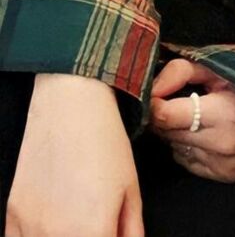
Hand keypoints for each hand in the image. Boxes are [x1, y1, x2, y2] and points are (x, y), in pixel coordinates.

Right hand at [5, 72, 143, 236]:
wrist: (69, 101)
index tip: (111, 234)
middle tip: (96, 226)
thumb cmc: (104, 140)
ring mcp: (28, 228)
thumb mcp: (131, 190)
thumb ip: (131, 231)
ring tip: (76, 219)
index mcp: (92, 234)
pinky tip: (52, 223)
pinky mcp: (12, 214)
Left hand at [149, 58, 234, 181]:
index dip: (153, 102)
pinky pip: (186, 161)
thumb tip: (150, 89)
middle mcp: (224, 144)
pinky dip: (187, 146)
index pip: (166, 116)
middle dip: (165, 115)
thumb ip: (180, 72)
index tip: (153, 93)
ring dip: (176, 131)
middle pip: (167, 132)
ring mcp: (226, 165)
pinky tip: (205, 132)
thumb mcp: (218, 68)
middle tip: (177, 99)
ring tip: (197, 115)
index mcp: (225, 112)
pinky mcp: (226, 176)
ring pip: (174, 147)